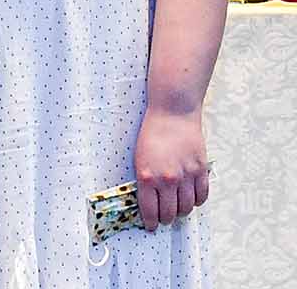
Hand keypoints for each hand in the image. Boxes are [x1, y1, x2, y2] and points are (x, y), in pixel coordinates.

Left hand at [134, 104, 210, 230]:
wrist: (172, 114)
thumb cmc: (152, 133)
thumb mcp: (139, 157)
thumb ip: (145, 180)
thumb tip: (149, 200)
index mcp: (147, 177)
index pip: (149, 210)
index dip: (151, 222)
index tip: (152, 227)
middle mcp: (167, 180)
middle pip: (169, 213)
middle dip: (166, 219)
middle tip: (164, 219)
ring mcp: (186, 177)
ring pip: (186, 208)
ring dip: (181, 212)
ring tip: (177, 209)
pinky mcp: (201, 171)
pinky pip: (202, 196)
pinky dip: (197, 201)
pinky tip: (192, 199)